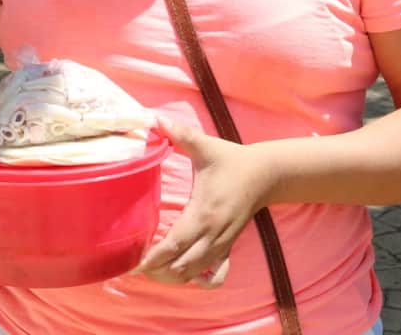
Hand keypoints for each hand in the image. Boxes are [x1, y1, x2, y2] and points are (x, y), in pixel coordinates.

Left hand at [136, 117, 275, 288]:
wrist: (266, 174)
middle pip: (182, 268)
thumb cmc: (231, 160)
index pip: (175, 245)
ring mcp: (223, 244)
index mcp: (203, 213)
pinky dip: (200, 281)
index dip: (153, 258)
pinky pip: (217, 276)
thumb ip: (180, 134)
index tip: (135, 263)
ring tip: (153, 272)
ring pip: (196, 275)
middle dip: (158, 272)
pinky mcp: (229, 247)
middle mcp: (213, 235)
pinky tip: (186, 276)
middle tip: (136, 267)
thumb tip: (155, 118)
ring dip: (173, 278)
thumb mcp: (205, 146)